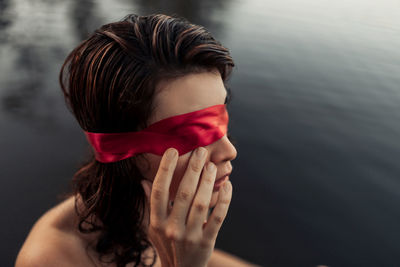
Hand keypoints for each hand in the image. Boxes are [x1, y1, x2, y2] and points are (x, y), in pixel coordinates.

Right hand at [141, 147, 232, 266]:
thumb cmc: (166, 245)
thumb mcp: (153, 228)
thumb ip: (151, 204)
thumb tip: (143, 181)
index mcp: (156, 222)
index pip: (159, 191)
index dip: (166, 169)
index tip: (173, 151)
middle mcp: (171, 228)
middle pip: (183, 193)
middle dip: (192, 169)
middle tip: (200, 151)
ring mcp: (189, 236)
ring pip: (201, 203)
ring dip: (207, 181)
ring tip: (211, 165)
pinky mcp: (206, 243)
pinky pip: (217, 218)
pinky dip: (224, 201)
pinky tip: (227, 186)